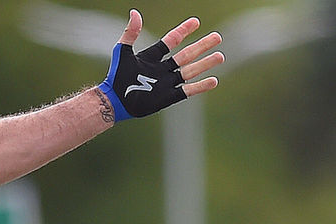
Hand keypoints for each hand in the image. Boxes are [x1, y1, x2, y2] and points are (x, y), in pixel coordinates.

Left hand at [98, 9, 223, 120]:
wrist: (115, 100)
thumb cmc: (116, 76)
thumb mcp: (122, 51)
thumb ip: (130, 33)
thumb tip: (134, 12)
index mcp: (152, 57)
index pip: (171, 41)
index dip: (183, 31)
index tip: (196, 22)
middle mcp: (162, 69)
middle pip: (187, 55)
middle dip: (202, 46)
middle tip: (217, 37)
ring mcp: (166, 83)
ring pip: (190, 71)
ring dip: (205, 64)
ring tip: (220, 56)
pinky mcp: (168, 97)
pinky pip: (187, 90)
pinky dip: (200, 86)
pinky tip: (214, 80)